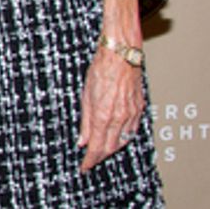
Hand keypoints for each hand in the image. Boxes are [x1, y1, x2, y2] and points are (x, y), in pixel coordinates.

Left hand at [77, 48, 143, 170]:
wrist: (121, 56)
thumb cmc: (101, 70)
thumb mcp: (86, 95)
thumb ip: (85, 121)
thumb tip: (82, 140)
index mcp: (103, 115)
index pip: (97, 146)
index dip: (90, 160)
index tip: (85, 166)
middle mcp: (120, 117)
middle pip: (110, 147)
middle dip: (100, 156)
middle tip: (91, 159)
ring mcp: (132, 114)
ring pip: (123, 141)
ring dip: (112, 148)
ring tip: (102, 150)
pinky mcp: (139, 109)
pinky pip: (132, 130)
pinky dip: (124, 137)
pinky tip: (118, 137)